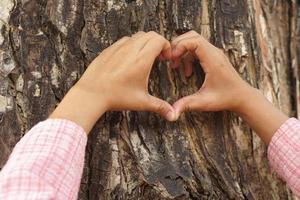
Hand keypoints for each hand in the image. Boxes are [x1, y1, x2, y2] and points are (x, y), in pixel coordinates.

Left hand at [50, 31, 175, 132]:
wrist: (91, 94)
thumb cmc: (115, 97)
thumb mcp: (141, 102)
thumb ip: (159, 106)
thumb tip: (172, 115)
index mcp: (142, 59)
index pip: (159, 40)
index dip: (166, 47)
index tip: (166, 58)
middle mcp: (131, 49)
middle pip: (150, 35)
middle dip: (158, 43)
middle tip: (159, 57)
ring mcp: (118, 47)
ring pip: (137, 36)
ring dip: (144, 43)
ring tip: (145, 58)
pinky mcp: (108, 50)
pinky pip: (123, 41)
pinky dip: (131, 45)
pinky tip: (129, 59)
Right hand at [171, 31, 251, 116]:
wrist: (242, 97)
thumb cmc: (226, 98)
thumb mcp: (204, 102)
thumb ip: (187, 105)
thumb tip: (172, 113)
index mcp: (213, 61)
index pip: (195, 40)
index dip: (180, 45)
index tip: (172, 58)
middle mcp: (215, 53)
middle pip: (193, 36)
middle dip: (178, 45)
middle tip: (171, 59)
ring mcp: (215, 54)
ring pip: (194, 40)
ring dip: (182, 50)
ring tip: (176, 65)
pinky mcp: (214, 57)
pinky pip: (198, 48)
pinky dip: (188, 56)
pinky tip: (187, 72)